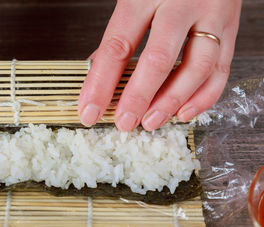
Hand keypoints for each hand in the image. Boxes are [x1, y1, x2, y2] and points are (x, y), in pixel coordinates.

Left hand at [78, 0, 240, 130]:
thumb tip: (98, 74)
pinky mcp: (231, 28)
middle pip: (157, 59)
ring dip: (172, 102)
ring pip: (197, 68)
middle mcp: (182, 3)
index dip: (100, 84)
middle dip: (137, 98)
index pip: (117, 46)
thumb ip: (119, 33)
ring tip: (150, 122)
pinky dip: (204, 96)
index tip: (89, 111)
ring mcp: (211, 15)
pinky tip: (184, 112)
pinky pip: (222, 69)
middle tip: (124, 123)